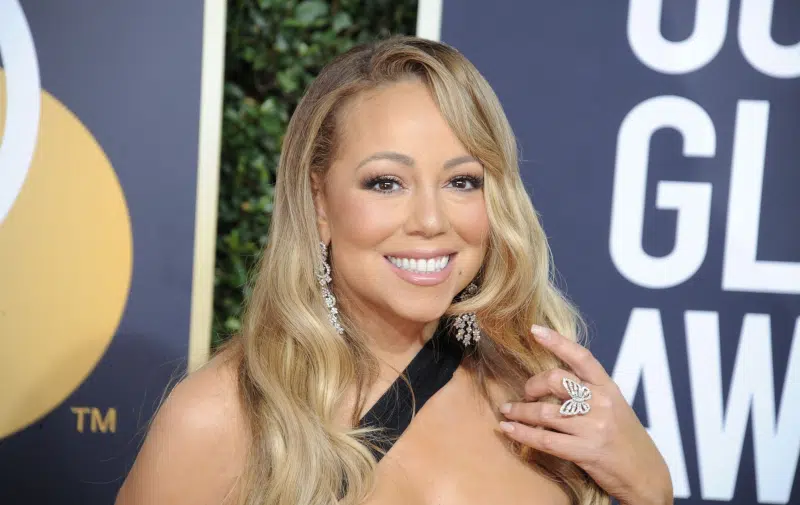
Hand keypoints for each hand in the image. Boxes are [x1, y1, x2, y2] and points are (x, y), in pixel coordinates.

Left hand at [497, 325, 672, 504]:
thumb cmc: (626, 440)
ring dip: (519, 410)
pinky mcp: (586, 451)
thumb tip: (552, 380)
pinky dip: (522, 433)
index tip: (535, 330)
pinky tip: (509, 429)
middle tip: (525, 393)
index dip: (557, 341)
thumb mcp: (615, 407)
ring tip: (507, 410)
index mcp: (609, 388)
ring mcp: (594, 427)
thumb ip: (590, 392)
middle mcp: (601, 403)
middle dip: (532, 385)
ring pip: (544, 411)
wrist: (647, 476)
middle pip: (555, 380)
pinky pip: (545, 439)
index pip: (581, 357)